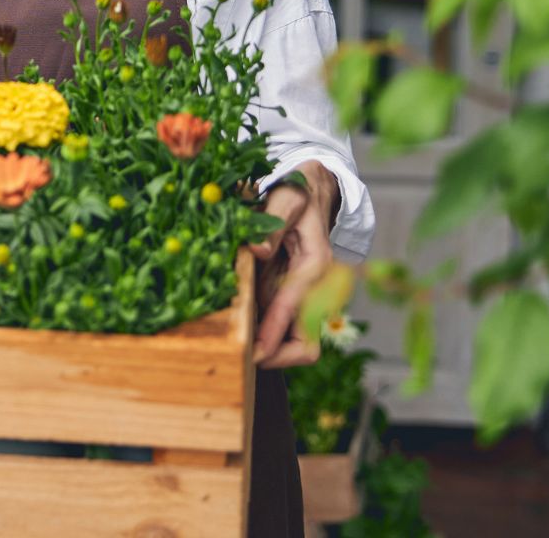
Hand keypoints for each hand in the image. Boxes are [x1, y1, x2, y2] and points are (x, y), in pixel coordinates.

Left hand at [248, 165, 338, 369]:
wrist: (312, 190)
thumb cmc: (298, 193)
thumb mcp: (286, 198)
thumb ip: (271, 222)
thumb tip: (258, 251)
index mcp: (315, 265)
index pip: (295, 310)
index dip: (273, 333)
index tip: (254, 354)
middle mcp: (314, 288)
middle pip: (306, 345)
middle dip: (277, 356)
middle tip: (242, 357)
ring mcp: (303, 297)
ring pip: (293, 343)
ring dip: (267, 348)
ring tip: (234, 344)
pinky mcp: (290, 297)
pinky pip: (278, 328)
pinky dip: (261, 334)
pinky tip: (237, 325)